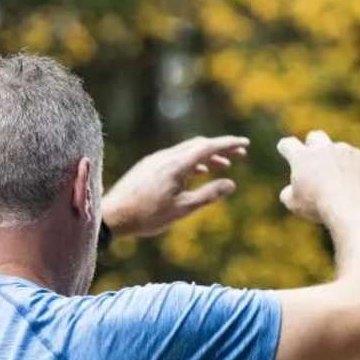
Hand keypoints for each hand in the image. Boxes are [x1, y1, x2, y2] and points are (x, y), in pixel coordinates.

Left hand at [101, 135, 249, 237]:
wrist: (113, 214)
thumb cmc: (148, 215)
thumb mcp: (183, 208)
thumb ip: (209, 194)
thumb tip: (231, 183)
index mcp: (176, 165)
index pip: (208, 148)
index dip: (229, 144)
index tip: (245, 143)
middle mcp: (166, 157)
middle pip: (199, 145)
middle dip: (221, 148)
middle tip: (240, 153)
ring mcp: (156, 160)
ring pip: (187, 151)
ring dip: (207, 156)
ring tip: (224, 165)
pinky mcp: (149, 166)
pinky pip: (176, 157)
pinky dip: (193, 161)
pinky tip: (198, 172)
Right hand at [276, 130, 359, 224]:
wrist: (352, 206)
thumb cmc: (320, 206)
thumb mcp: (296, 205)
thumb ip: (289, 195)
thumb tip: (290, 192)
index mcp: (302, 157)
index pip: (288, 145)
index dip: (286, 148)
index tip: (285, 148)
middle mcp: (323, 148)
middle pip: (316, 137)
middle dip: (314, 145)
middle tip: (315, 158)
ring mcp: (345, 151)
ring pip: (340, 152)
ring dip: (339, 163)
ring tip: (342, 185)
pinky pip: (359, 162)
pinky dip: (357, 172)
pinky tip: (358, 188)